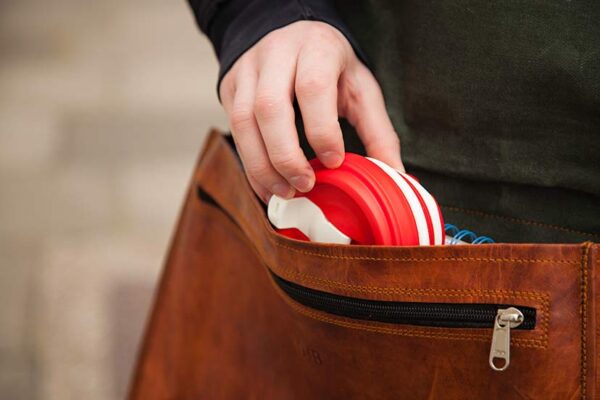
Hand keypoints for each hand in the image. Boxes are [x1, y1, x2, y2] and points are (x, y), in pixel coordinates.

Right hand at [219, 21, 403, 202]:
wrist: (289, 36)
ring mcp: (247, 71)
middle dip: (286, 156)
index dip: (322, 130)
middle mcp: (275, 54)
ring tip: (285, 193)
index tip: (334, 162)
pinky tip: (268, 187)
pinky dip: (251, 166)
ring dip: (262, 167)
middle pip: (270, 107)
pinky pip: (234, 132)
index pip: (312, 88)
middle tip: (305, 185)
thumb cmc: (330, 67)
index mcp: (316, 48)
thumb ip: (378, 131)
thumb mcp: (360, 89)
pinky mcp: (230, 89)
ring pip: (244, 122)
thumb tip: (394, 174)